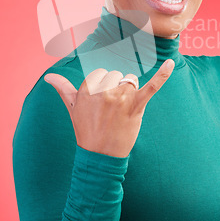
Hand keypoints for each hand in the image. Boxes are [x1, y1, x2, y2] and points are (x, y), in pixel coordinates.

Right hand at [43, 59, 174, 157]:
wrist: (100, 156)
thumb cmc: (86, 129)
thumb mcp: (72, 108)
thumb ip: (62, 88)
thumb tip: (48, 77)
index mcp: (87, 88)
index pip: (101, 73)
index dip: (103, 87)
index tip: (100, 104)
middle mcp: (103, 90)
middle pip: (116, 75)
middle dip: (116, 88)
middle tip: (111, 110)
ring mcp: (120, 98)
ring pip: (130, 79)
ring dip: (129, 90)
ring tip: (122, 110)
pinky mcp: (136, 106)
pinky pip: (151, 87)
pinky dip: (162, 75)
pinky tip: (171, 64)